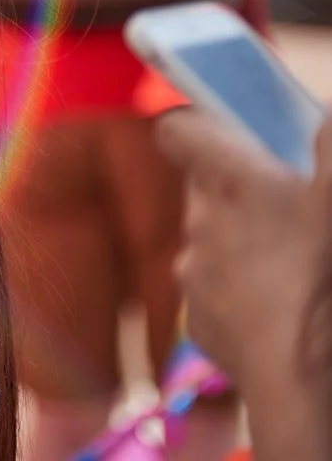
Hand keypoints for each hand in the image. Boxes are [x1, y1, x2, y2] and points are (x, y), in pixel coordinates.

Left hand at [157, 109, 323, 388]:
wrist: (302, 380)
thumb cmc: (324, 281)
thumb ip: (331, 148)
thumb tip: (325, 116)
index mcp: (229, 183)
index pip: (178, 130)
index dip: (197, 125)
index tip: (223, 129)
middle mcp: (199, 223)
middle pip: (203, 186)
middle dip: (235, 187)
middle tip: (285, 199)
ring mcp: (195, 275)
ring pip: (211, 240)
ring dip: (241, 240)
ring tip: (292, 258)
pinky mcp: (201, 322)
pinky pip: (217, 291)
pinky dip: (242, 289)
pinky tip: (283, 301)